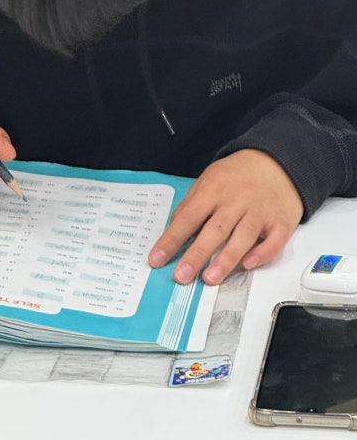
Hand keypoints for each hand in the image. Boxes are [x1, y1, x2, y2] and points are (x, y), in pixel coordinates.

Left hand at [148, 149, 303, 284]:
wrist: (279, 161)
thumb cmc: (238, 176)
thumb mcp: (208, 180)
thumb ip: (190, 206)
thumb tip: (171, 233)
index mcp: (214, 189)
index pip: (188, 217)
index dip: (171, 239)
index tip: (157, 258)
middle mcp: (237, 200)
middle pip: (215, 230)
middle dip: (197, 254)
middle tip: (181, 276)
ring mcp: (260, 211)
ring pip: (243, 237)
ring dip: (226, 259)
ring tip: (210, 279)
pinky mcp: (281, 221)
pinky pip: (274, 240)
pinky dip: (263, 253)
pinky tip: (248, 264)